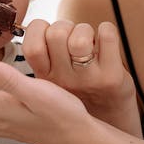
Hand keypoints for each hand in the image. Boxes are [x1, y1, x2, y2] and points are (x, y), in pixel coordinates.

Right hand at [21, 20, 136, 122]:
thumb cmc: (78, 90)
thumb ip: (44, 55)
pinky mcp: (112, 77)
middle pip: (56, 34)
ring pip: (80, 38)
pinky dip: (106, 30)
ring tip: (89, 41)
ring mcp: (88, 80)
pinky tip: (105, 42)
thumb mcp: (52, 81)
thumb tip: (37, 25)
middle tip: (72, 36)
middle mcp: (64, 80)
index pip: (32, 47)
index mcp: (45, 78)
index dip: (39, 30)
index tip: (49, 33)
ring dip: (85, 30)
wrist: (109, 119)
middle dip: (65, 25)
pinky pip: (107, 36)